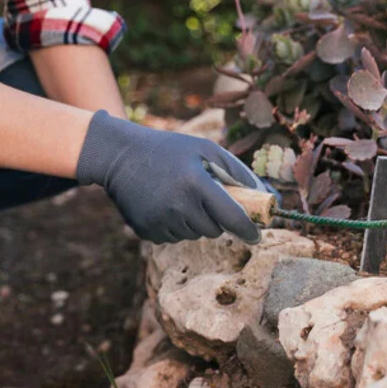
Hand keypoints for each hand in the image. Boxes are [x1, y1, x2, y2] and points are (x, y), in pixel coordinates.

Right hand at [75, 110, 267, 244]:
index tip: (257, 235)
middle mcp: (178, 207)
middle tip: (203, 198)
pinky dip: (175, 226)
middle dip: (215, 218)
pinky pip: (174, 237)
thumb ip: (238, 172)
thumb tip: (267, 197)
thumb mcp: (205, 150)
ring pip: (194, 235)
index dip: (249, 229)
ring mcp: (161, 222)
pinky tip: (163, 205)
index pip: (232, 217)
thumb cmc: (169, 150)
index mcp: (196, 184)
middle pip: (214, 230)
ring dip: (195, 221)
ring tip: (179, 197)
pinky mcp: (147, 232)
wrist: (120, 157)